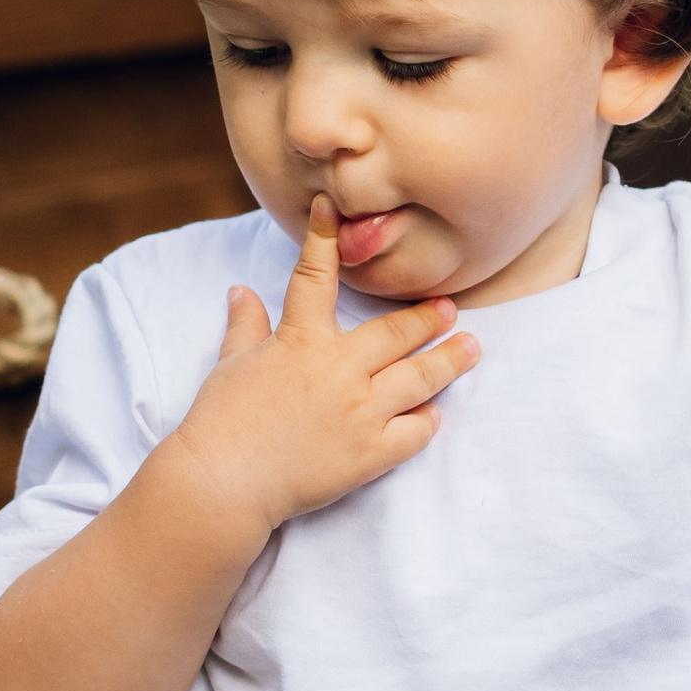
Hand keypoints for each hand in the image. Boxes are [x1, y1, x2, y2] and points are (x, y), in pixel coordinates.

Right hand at [171, 197, 479, 539]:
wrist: (224, 483)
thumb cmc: (220, 422)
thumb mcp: (230, 365)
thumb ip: (246, 327)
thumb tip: (241, 291)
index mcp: (300, 341)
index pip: (315, 277)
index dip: (324, 240)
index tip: (332, 207)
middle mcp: (338, 370)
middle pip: (395, 333)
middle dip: (426, 317)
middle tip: (450, 308)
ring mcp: (360, 412)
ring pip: (419, 378)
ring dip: (449, 361)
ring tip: (470, 348)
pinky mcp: (370, 454)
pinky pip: (414, 432)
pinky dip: (427, 420)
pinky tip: (435, 412)